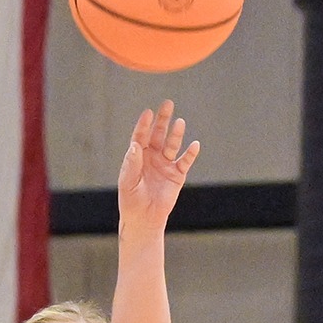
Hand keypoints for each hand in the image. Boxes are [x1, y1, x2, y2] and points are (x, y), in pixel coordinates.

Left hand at [116, 100, 199, 228]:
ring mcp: (165, 164)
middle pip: (158, 134)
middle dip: (162, 119)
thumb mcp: (128, 181)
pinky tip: (194, 144)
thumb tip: (135, 145)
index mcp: (137, 156)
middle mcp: (152, 157)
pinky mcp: (177, 175)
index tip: (148, 112)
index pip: (141, 136)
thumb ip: (132, 163)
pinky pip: (185, 161)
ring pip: (172, 145)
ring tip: (180, 122)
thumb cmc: (131, 200)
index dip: (144, 124)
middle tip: (168, 104)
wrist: (144, 219)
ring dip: (176, 134)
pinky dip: (190, 153)